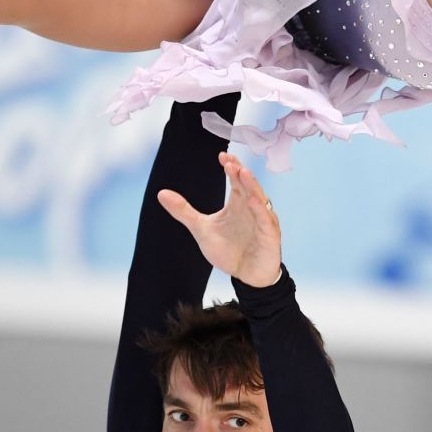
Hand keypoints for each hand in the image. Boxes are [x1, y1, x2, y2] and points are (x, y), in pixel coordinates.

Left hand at [157, 152, 282, 287]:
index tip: (221, 155)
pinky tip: (254, 200)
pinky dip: (260, 210)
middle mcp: (252, 208)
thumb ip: (183, 211)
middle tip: (230, 161)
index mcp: (238, 203)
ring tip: (243, 172)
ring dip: (252, 185)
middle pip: (248, 185)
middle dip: (240, 173)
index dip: (231, 166)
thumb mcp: (201, 229)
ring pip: (259, 198)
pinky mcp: (269, 236)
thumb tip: (161, 193)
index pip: (236, 179)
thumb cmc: (229, 250)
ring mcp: (262, 220)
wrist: (246, 276)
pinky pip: (266, 220)